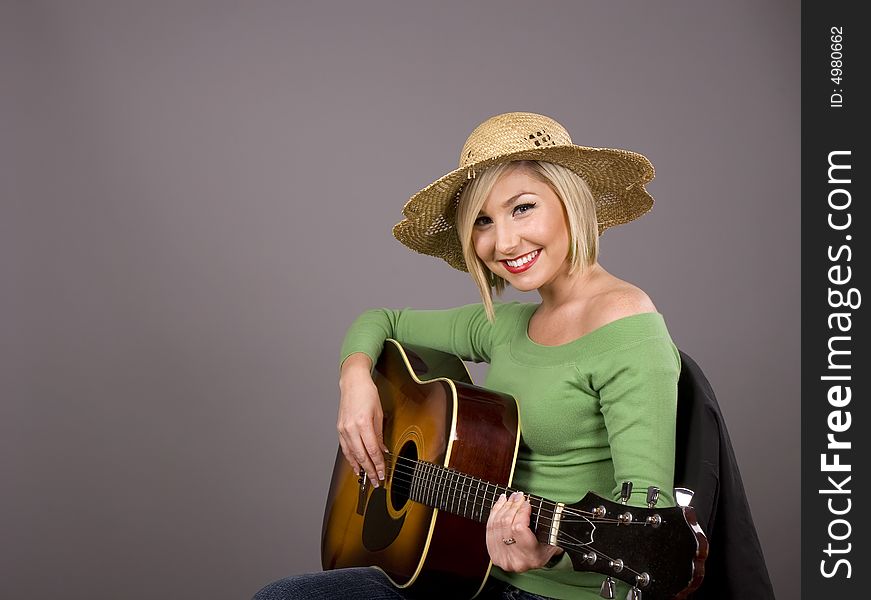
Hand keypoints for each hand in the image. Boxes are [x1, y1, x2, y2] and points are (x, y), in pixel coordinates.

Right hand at [337, 353, 387, 486]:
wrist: (353, 382)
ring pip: (351, 454)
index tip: (382, 473)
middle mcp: (351, 428)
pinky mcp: (339, 429)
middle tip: (376, 481)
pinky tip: (355, 465)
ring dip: (359, 468)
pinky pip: (345, 448)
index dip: (378, 464)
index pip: (372, 450)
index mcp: (363, 423)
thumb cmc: (367, 393)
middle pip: (361, 455)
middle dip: (369, 470)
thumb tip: (382, 450)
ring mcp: (343, 429)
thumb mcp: (379, 413)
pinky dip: (351, 459)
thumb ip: (379, 434)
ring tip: (366, 478)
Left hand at [486, 491, 562, 571]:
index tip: (527, 502)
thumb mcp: (552, 537)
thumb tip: (530, 503)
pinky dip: (495, 513)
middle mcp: (515, 561)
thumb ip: (545, 522)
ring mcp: (502, 558)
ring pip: (496, 524)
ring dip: (503, 507)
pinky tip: (501, 503)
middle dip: (512, 506)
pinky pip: (490, 528)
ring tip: (511, 497)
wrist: (535, 560)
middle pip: (506, 524)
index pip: (519, 528)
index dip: (521, 511)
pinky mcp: (493, 554)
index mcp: (532, 558)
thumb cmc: (547, 547)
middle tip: (518, 496)